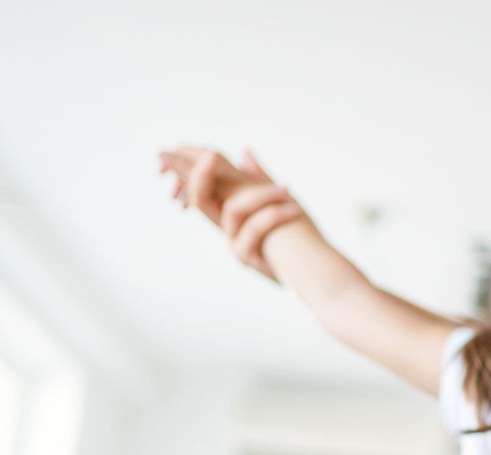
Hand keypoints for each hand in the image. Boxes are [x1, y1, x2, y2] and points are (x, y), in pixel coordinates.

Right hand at [159, 148, 305, 280]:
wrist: (314, 272)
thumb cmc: (298, 237)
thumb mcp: (279, 202)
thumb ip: (258, 179)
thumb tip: (245, 151)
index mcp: (233, 210)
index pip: (204, 183)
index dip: (187, 165)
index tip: (176, 147)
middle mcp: (228, 226)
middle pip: (202, 196)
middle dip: (197, 172)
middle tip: (209, 155)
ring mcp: (235, 242)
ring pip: (234, 208)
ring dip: (262, 195)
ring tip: (287, 190)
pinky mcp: (246, 258)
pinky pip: (254, 229)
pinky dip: (274, 215)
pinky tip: (295, 209)